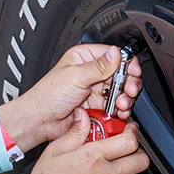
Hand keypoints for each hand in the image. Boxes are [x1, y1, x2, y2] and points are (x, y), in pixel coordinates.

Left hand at [0, 44, 141, 146]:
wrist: (40, 120)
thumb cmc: (48, 96)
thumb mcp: (75, 76)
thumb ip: (98, 66)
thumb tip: (116, 53)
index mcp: (84, 57)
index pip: (113, 55)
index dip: (126, 63)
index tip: (133, 72)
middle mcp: (91, 72)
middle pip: (121, 74)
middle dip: (128, 83)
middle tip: (129, 90)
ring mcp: (94, 90)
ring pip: (120, 91)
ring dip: (125, 99)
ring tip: (122, 104)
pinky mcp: (96, 106)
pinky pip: (114, 107)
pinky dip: (120, 110)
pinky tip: (119, 112)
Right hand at [18, 109, 150, 173]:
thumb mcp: (55, 151)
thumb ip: (75, 132)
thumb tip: (83, 117)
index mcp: (94, 156)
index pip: (130, 141)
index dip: (133, 133)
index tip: (129, 130)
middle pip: (141, 160)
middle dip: (138, 151)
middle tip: (127, 147)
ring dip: (128, 168)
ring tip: (113, 164)